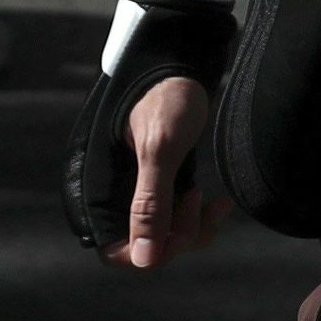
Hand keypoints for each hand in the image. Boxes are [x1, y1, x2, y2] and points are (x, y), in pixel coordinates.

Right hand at [101, 75, 231, 271]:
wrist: (182, 60)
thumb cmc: (165, 95)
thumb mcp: (160, 148)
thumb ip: (149, 203)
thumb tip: (143, 260)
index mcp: (100, 186)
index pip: (113, 249)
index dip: (144, 254)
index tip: (175, 236)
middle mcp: (116, 193)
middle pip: (146, 246)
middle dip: (178, 235)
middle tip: (197, 201)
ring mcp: (142, 188)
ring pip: (168, 235)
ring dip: (193, 227)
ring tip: (212, 201)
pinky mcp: (163, 182)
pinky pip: (180, 217)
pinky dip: (200, 217)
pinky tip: (220, 203)